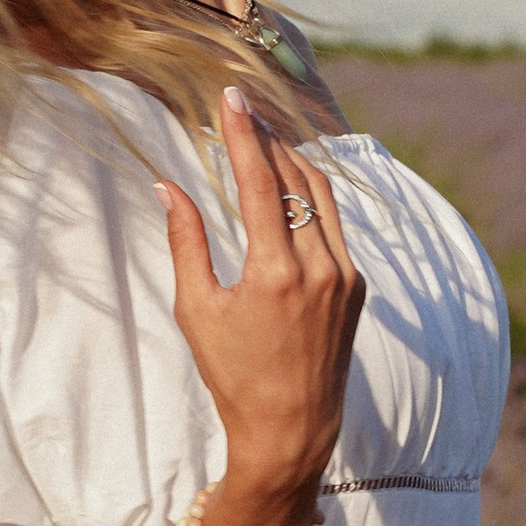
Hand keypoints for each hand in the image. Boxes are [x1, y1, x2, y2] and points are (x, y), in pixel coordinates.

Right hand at [154, 90, 364, 525]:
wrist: (292, 428)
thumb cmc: (233, 375)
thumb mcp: (197, 309)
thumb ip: (185, 241)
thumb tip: (167, 185)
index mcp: (275, 272)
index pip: (260, 181)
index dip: (243, 134)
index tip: (231, 98)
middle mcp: (319, 267)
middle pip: (294, 177)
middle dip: (266, 139)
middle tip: (241, 111)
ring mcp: (345, 275)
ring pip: (322, 194)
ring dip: (292, 161)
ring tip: (264, 137)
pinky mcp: (357, 285)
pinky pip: (335, 223)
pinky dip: (311, 195)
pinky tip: (290, 183)